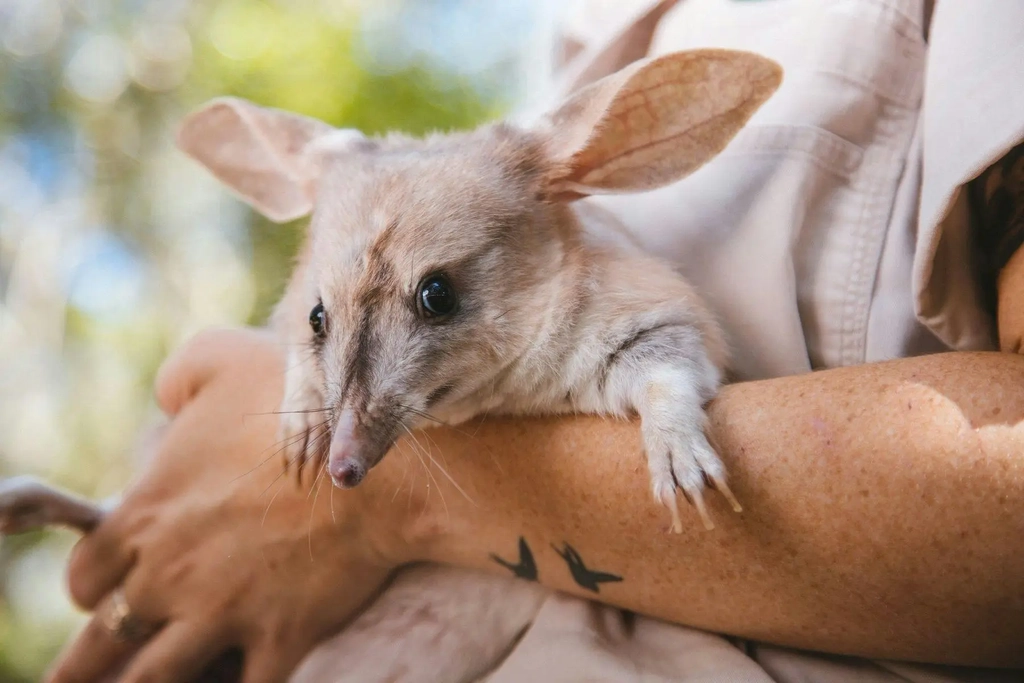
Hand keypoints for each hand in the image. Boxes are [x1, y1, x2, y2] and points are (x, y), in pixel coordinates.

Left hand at [47, 328, 403, 682]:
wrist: (378, 467)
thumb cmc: (302, 407)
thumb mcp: (224, 358)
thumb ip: (178, 376)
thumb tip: (166, 401)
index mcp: (147, 516)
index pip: (86, 578)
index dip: (94, 587)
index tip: (114, 590)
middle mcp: (169, 576)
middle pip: (102, 643)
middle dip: (92, 661)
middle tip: (93, 668)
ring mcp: (220, 615)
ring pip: (154, 682)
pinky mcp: (277, 640)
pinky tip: (236, 682)